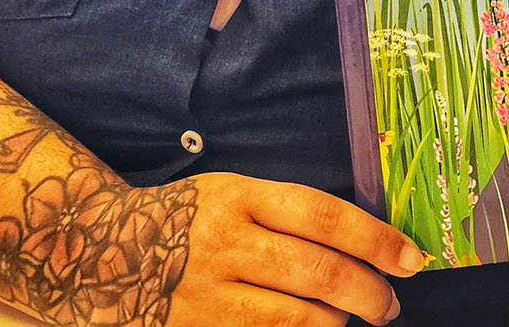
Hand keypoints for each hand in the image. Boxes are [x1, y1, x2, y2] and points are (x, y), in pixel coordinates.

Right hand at [160, 173, 423, 326]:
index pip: (325, 216)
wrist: (95, 249)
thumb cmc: (186, 220)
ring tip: (350, 319)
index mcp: (240, 196)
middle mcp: (223, 244)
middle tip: (388, 304)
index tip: (413, 259)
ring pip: (298, 320)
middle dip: (370, 294)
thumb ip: (289, 215)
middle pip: (319, 273)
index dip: (378, 239)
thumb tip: (368, 244)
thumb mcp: (232, 194)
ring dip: (336, 323)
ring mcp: (205, 295)